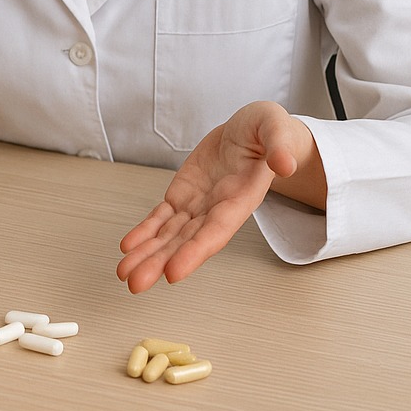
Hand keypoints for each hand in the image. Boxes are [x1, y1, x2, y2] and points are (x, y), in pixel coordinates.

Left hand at [116, 101, 325, 293]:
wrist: (251, 132)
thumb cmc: (268, 132)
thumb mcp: (277, 128)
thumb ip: (281, 146)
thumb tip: (284, 162)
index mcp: (242, 198)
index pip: (217, 231)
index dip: (195, 252)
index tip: (173, 272)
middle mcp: (218, 209)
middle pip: (188, 241)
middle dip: (161, 262)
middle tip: (136, 282)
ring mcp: (199, 205)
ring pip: (170, 235)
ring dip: (148, 254)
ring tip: (125, 272)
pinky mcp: (183, 195)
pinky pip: (161, 217)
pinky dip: (144, 232)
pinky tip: (128, 247)